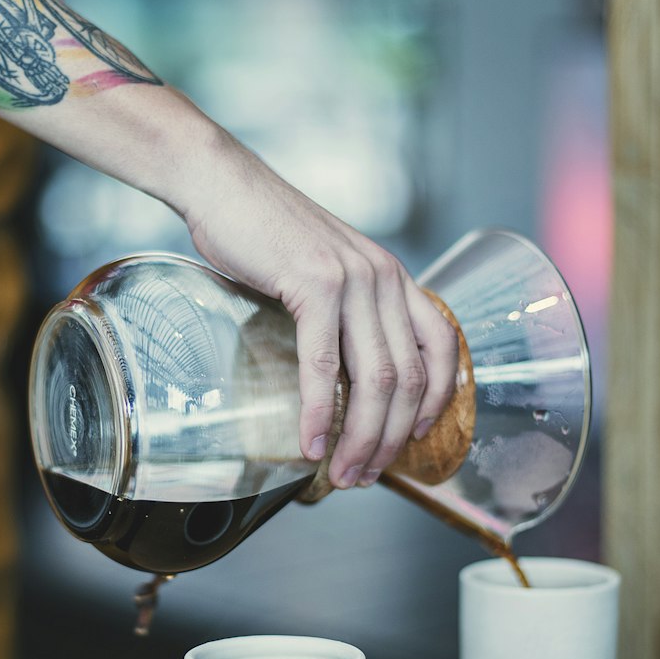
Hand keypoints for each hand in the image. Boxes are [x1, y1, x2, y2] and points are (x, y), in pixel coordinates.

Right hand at [183, 128, 457, 488]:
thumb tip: (338, 373)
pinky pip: (323, 365)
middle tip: (366, 475)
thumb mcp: (321, 269)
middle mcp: (383, 276)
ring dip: (361, 437)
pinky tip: (311, 443)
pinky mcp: (314, 284)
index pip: (440, 343)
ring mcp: (353, 279)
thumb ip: (342, 310)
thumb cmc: (260, 232)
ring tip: (344, 473)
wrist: (220, 183)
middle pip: (408, 375)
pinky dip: (320, 412)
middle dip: (391, 437)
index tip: (415, 438)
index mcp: (391, 274)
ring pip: (375, 377)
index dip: (436, 399)